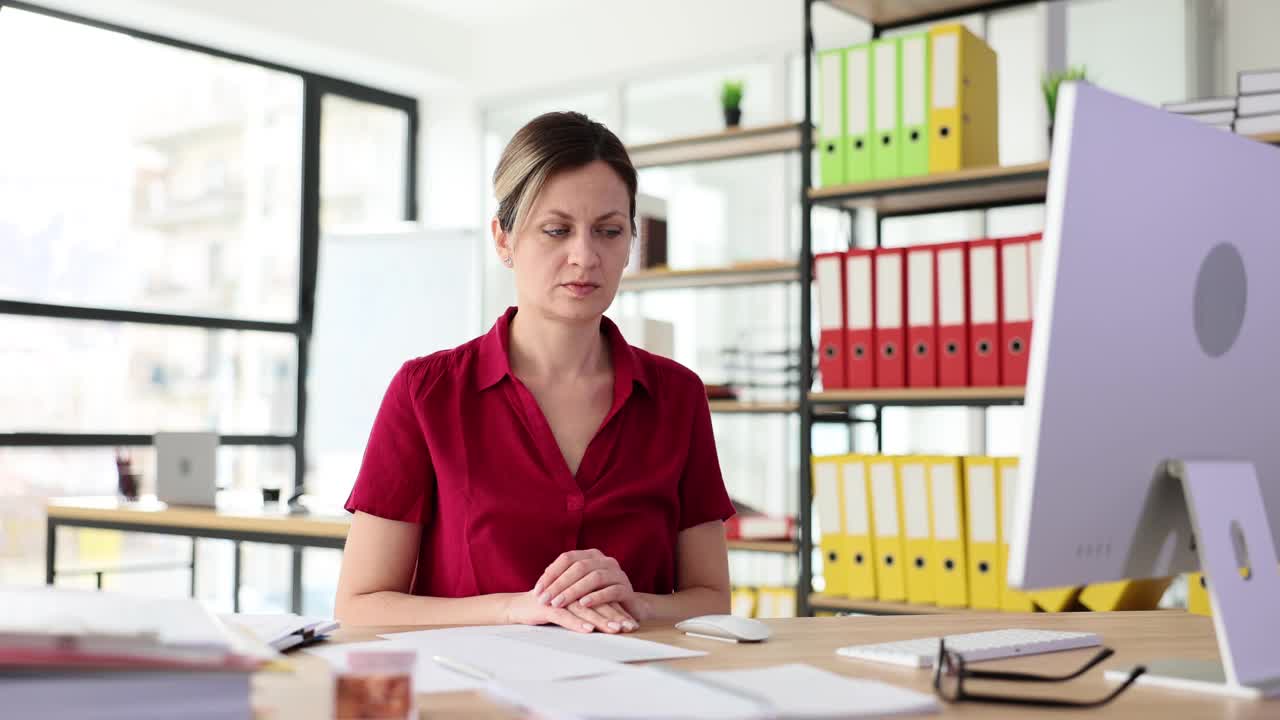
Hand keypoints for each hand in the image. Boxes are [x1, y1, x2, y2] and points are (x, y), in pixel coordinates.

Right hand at [504, 590, 637, 632]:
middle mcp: (571, 587)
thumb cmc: (549, 607)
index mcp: (579, 585)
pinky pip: (564, 615)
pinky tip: (588, 630)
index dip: (618, 610)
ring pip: (584, 608)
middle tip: (629, 627)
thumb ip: (590, 605)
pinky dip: (577, 623)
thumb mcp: (571, 605)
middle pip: (597, 602)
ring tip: (614, 629)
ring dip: (601, 620)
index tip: (632, 624)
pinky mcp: (547, 606)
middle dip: (614, 616)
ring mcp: (559, 596)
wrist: (520, 607)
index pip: (603, 598)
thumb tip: (615, 617)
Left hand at [534, 549, 649, 620]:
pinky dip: (596, 597)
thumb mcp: (580, 587)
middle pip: (579, 567)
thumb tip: (540, 585)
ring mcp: (618, 573)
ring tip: (559, 603)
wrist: (628, 607)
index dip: (551, 573)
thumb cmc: (598, 596)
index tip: (537, 590)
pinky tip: (583, 604)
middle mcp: (605, 561)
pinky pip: (611, 591)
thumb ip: (564, 582)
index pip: (567, 558)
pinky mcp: (627, 589)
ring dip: (574, 591)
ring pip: (594, 578)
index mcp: (592, 556)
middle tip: (544, 599)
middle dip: (559, 584)